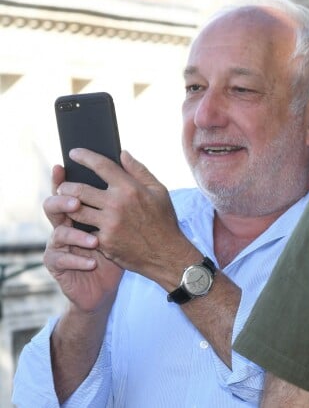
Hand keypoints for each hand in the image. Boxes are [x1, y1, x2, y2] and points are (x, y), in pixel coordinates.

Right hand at [43, 165, 122, 313]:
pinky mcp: (59, 264)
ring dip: (76, 235)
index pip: (69, 189)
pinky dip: (77, 259)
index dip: (61, 178)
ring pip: (58, 233)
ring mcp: (60, 243)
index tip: (61, 166)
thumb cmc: (124, 242)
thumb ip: (125, 183)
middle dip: (65, 202)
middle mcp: (67, 222)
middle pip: (55, 206)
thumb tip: (123, 153)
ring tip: (94, 240)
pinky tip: (92, 261)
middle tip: (78, 203)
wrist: (115, 279)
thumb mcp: (129, 211)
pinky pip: (62, 259)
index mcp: (81, 208)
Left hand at [55, 149, 191, 283]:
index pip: (101, 166)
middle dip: (66, 186)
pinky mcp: (104, 242)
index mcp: (130, 188)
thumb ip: (139, 170)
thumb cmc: (163, 220)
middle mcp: (117, 204)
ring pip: (76, 210)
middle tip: (64, 186)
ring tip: (66, 202)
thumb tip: (123, 154)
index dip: (85, 157)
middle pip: (79, 189)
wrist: (165, 253)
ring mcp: (108, 224)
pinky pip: (84, 230)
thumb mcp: (159, 191)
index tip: (74, 153)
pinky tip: (79, 224)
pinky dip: (80, 226)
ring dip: (67, 205)